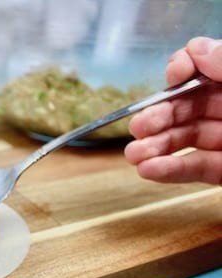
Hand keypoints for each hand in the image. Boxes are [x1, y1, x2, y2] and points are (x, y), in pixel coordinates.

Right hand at [125, 36, 221, 183]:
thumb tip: (197, 49)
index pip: (202, 72)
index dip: (182, 72)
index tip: (173, 76)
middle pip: (185, 108)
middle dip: (156, 118)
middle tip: (138, 127)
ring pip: (185, 140)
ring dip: (154, 148)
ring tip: (133, 155)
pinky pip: (196, 168)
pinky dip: (171, 171)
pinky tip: (149, 170)